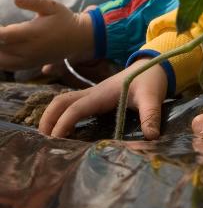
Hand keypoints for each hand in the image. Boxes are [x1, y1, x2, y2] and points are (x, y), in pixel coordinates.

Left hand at [0, 0, 93, 69]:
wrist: (77, 39)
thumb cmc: (63, 19)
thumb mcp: (51, 6)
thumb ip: (32, 1)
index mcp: (32, 33)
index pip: (4, 35)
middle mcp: (28, 50)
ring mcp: (28, 60)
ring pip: (1, 61)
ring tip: (0, 38)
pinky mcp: (28, 65)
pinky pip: (7, 66)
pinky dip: (0, 58)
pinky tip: (2, 47)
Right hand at [38, 61, 168, 138]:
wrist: (154, 66)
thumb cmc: (151, 80)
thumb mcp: (152, 97)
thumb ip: (151, 116)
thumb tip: (150, 137)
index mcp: (101, 94)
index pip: (75, 108)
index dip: (63, 124)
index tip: (55, 141)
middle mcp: (93, 93)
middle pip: (60, 102)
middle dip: (48, 119)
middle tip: (43, 141)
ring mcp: (93, 94)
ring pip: (64, 101)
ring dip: (52, 116)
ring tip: (48, 138)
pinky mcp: (96, 98)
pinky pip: (72, 104)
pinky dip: (62, 115)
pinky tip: (64, 131)